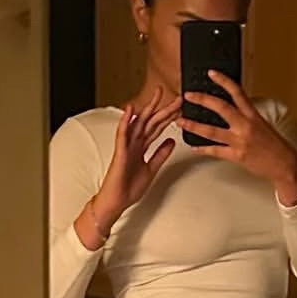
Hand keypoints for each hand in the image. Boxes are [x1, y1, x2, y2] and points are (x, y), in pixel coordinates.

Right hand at [95, 88, 182, 226]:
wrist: (116, 202)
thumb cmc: (129, 187)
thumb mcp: (152, 169)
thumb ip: (160, 154)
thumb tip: (172, 141)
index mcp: (142, 147)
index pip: (158, 128)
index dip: (169, 117)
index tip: (180, 107)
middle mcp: (134, 144)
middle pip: (151, 122)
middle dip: (164, 109)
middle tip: (178, 97)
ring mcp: (126, 146)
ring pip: (139, 123)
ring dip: (148, 109)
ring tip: (158, 95)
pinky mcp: (120, 153)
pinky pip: (122, 134)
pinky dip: (125, 121)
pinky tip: (130, 110)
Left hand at [181, 73, 296, 203]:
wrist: (284, 164)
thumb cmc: (275, 146)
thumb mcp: (263, 124)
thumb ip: (247, 116)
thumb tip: (234, 108)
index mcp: (253, 115)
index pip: (237, 92)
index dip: (223, 81)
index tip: (212, 73)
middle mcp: (245, 125)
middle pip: (220, 107)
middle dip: (202, 99)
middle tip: (188, 96)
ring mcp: (240, 141)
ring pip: (212, 131)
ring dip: (194, 125)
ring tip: (181, 121)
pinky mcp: (236, 156)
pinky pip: (215, 151)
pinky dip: (202, 148)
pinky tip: (193, 146)